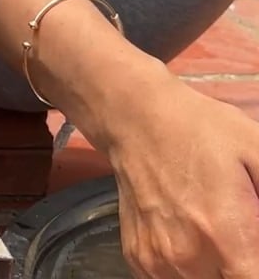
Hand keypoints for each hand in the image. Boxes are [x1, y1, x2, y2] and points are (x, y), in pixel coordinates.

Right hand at [100, 81, 258, 277]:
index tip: (256, 247)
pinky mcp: (140, 259)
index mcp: (226, 236)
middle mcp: (189, 257)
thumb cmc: (202, 132)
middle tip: (244, 237)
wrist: (136, 119)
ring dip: (220, 268)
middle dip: (244, 266)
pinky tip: (195, 240)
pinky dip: (191, 270)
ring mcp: (159, 261)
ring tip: (220, 237)